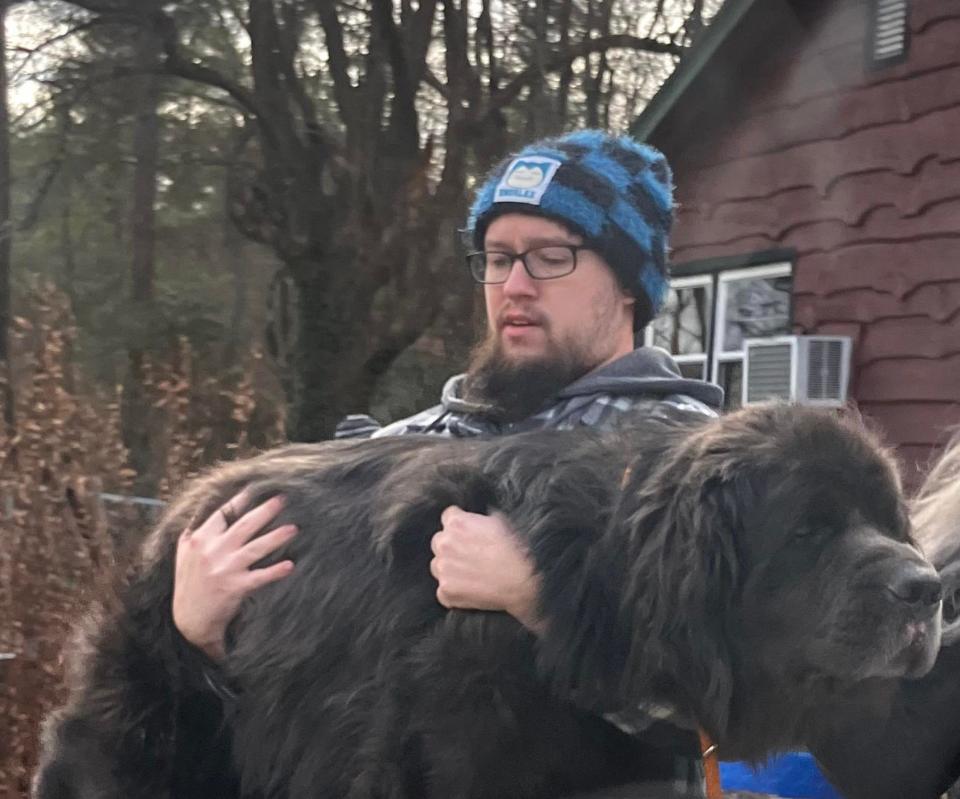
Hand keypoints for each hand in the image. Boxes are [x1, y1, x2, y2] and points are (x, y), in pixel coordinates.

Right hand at [173, 491, 297, 660]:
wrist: (188, 620)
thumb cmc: (188, 584)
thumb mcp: (183, 554)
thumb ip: (193, 532)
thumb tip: (202, 509)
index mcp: (200, 540)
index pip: (223, 514)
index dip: (241, 500)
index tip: (256, 487)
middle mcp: (213, 551)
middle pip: (244, 525)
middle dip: (265, 510)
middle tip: (283, 499)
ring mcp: (225, 569)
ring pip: (256, 547)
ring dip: (276, 537)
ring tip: (294, 528)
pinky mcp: (235, 588)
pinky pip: (260, 577)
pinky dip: (275, 571)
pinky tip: (290, 565)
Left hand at [430, 506, 543, 632]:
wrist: (522, 582)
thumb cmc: (516, 551)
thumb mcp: (500, 522)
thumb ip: (479, 519)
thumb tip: (476, 519)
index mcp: (456, 523)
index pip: (448, 517)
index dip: (460, 525)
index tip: (467, 533)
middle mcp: (445, 543)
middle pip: (439, 542)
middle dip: (451, 547)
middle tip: (471, 556)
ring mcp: (443, 568)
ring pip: (438, 566)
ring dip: (450, 569)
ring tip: (472, 575)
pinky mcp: (445, 591)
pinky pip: (443, 590)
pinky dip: (454, 592)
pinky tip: (471, 590)